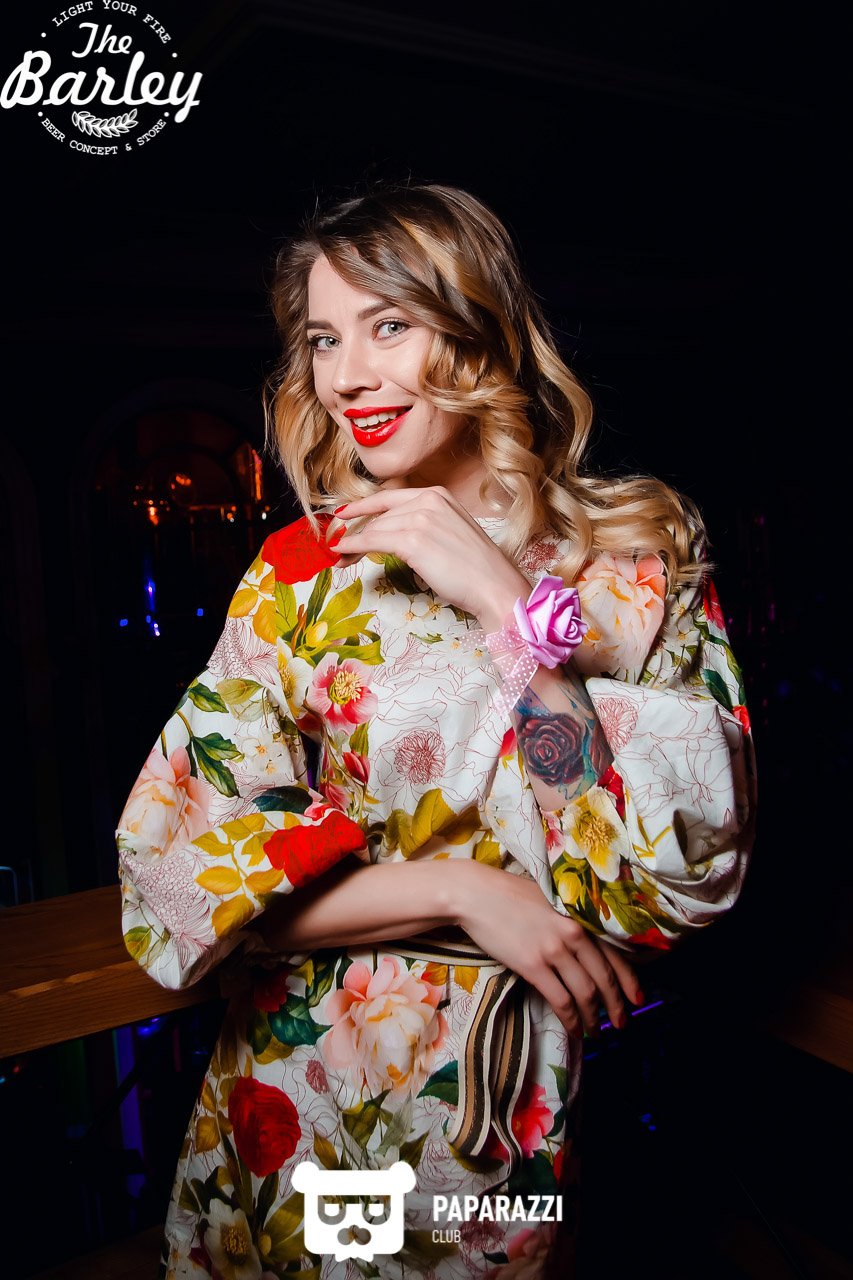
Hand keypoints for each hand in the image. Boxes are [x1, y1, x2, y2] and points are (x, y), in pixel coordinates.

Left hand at [332, 487, 529, 629]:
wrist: (494, 585)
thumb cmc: (476, 567)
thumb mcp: (450, 532)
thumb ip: (424, 524)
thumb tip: (390, 534)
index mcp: (438, 495)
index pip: (390, 497)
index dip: (363, 506)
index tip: (344, 513)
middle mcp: (428, 500)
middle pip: (380, 515)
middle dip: (357, 532)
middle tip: (340, 549)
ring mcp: (420, 519)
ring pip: (375, 529)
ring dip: (353, 544)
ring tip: (341, 559)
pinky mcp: (413, 541)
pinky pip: (372, 541)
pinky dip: (353, 547)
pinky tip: (342, 553)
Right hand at [453, 861, 641, 1037]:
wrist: (476, 894)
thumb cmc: (509, 893)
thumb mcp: (551, 900)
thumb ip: (571, 920)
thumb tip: (586, 947)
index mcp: (580, 916)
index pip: (615, 953)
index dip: (630, 980)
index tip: (638, 1000)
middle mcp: (573, 933)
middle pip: (604, 977)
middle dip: (617, 1005)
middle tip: (623, 1024)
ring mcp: (554, 950)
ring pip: (585, 992)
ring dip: (594, 1017)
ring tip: (597, 1032)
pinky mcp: (533, 965)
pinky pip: (560, 1000)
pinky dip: (571, 1020)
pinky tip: (575, 1029)